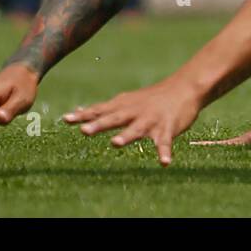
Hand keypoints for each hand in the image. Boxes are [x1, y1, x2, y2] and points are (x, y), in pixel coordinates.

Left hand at [64, 77, 202, 165]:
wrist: (185, 87)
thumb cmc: (151, 97)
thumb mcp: (127, 100)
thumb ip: (105, 109)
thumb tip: (79, 111)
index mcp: (124, 105)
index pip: (100, 110)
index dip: (83, 115)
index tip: (66, 119)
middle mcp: (135, 112)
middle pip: (115, 118)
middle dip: (100, 124)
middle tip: (84, 131)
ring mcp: (151, 120)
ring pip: (136, 129)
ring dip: (126, 136)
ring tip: (115, 143)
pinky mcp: (167, 128)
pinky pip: (165, 143)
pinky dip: (164, 152)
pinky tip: (164, 163)